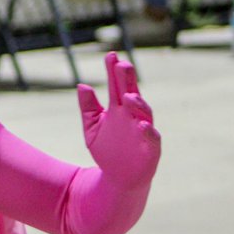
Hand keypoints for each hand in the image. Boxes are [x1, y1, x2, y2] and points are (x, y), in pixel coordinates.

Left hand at [77, 52, 160, 188]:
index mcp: (118, 109)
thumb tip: (81, 85)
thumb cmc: (106, 150)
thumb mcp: (91, 128)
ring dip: (137, 103)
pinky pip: (152, 137)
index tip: (110, 55)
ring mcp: (143, 130)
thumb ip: (87, 108)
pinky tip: (141, 124)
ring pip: (144, 113)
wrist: (118, 178)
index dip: (114, 71)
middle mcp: (132, 116)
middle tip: (123, 65)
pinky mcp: (151, 148)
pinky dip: (148, 130)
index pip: (117, 85)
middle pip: (132, 93)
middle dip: (128, 80)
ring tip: (128, 96)